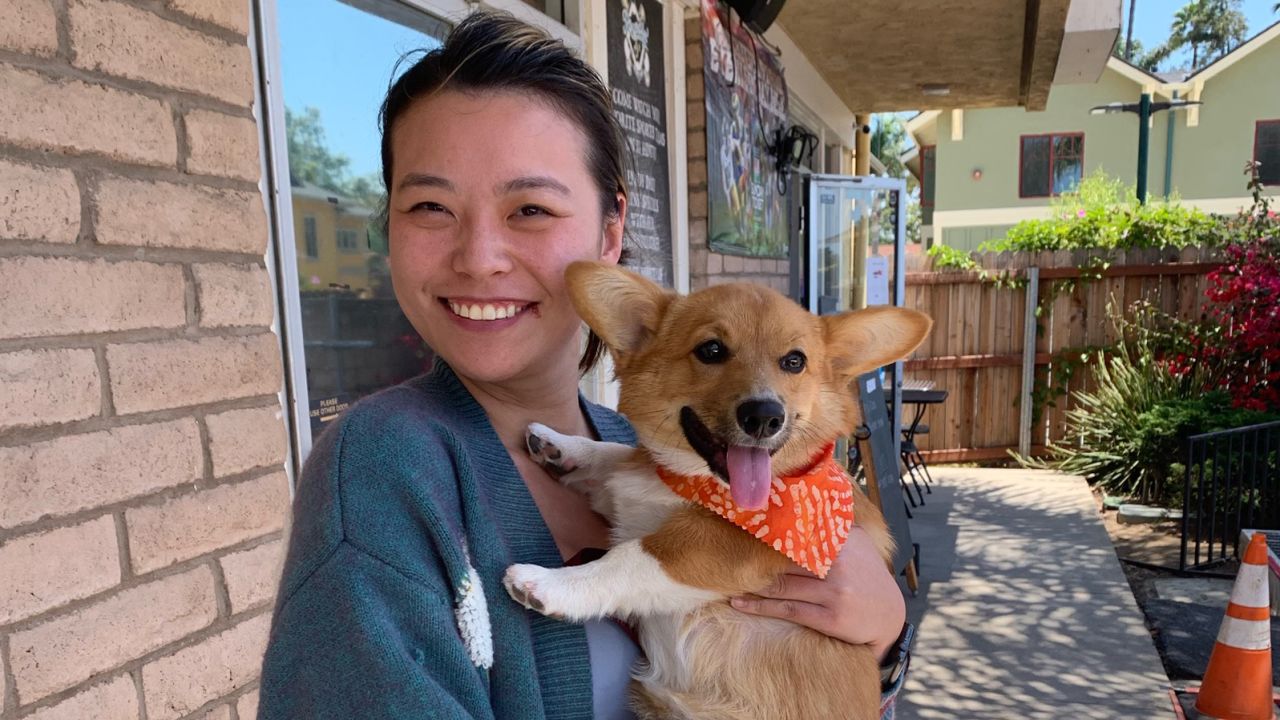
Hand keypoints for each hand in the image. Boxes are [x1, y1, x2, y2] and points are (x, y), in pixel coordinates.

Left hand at [730, 526, 905, 661]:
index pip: (802, 533)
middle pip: (787, 559)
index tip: (747, 520)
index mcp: (844, 544)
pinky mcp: (829, 619)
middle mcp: (839, 567)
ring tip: (729, 577)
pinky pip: (787, 610)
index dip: (773, 528)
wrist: (889, 616)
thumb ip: (835, 523)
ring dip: (753, 583)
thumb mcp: (858, 543)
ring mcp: (835, 594)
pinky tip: (739, 603)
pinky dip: (759, 607)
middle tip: (728, 548)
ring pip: (782, 585)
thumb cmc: (867, 575)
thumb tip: (810, 493)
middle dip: (757, 555)